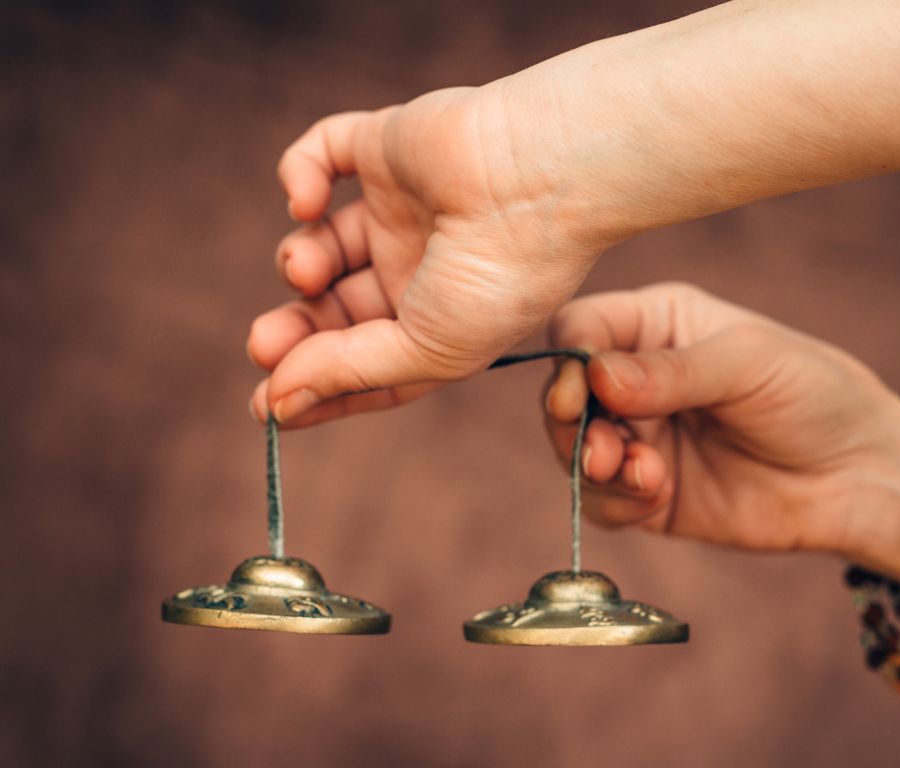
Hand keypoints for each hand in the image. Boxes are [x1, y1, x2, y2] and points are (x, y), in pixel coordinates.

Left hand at [247, 84, 604, 426]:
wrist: (541, 178)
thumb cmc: (503, 276)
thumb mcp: (430, 349)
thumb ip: (351, 374)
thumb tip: (276, 402)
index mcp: (439, 324)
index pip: (364, 365)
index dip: (317, 388)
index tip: (269, 409)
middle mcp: (416, 269)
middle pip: (332, 309)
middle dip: (294, 330)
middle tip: (263, 342)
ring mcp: (398, 207)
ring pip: (320, 241)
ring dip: (297, 262)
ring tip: (306, 270)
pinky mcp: (383, 147)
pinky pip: (321, 157)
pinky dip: (297, 176)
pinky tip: (305, 201)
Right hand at [544, 283, 899, 581]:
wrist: (862, 477)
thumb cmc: (816, 394)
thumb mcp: (749, 363)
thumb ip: (672, 372)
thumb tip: (593, 377)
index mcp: (657, 325)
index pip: (582, 328)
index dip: (568, 357)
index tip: (578, 390)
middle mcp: (636, 380)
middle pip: (562, 394)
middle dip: (571, 423)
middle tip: (602, 447)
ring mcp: (640, 438)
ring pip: (573, 450)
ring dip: (592, 465)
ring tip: (642, 472)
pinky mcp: (648, 494)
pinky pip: (603, 501)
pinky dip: (616, 501)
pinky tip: (657, 494)